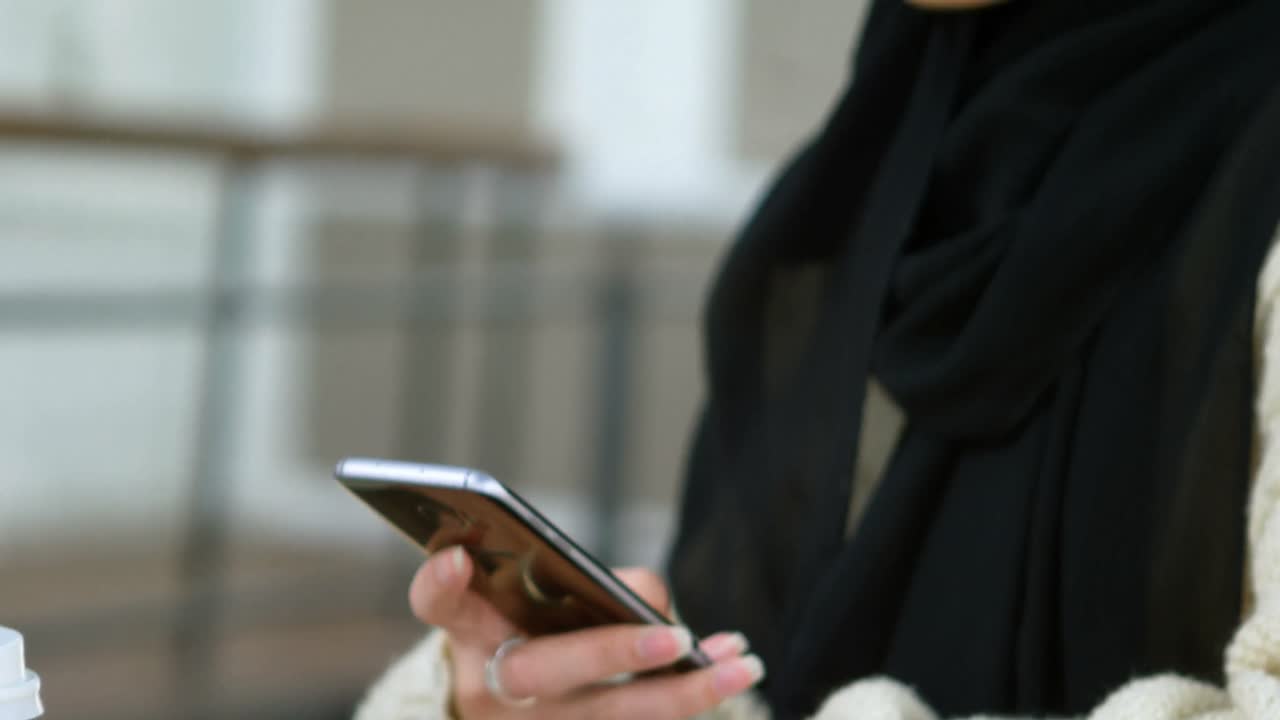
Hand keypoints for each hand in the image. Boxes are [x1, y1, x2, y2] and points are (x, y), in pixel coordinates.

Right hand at [410, 546, 764, 718]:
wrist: (504, 714)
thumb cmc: (527, 632)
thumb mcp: (531, 601)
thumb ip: (581, 581)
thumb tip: (648, 602)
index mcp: (469, 633)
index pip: (438, 606)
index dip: (440, 584)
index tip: (457, 559)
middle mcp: (491, 684)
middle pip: (543, 671)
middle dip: (612, 654)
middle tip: (675, 638)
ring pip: (608, 716)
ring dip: (684, 692)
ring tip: (742, 662)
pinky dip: (687, 702)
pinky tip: (728, 674)